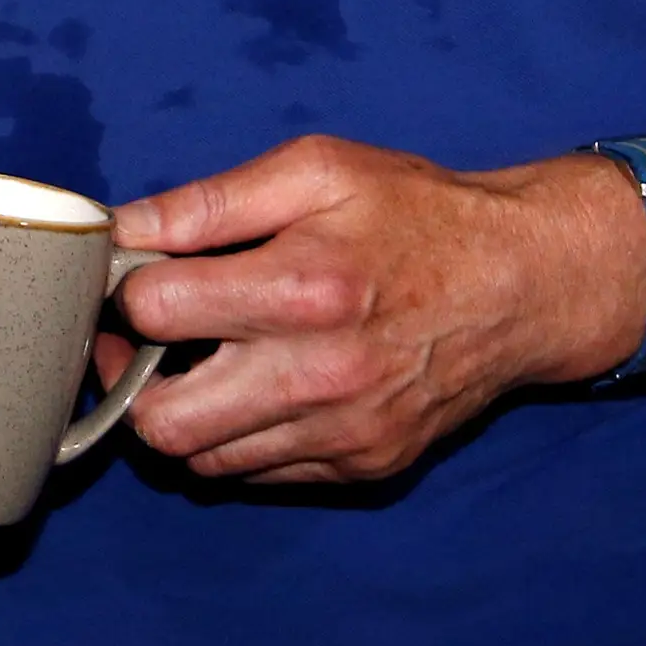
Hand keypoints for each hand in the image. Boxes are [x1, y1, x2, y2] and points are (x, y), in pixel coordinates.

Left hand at [103, 134, 645, 483]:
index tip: (136, 275)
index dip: (127, 289)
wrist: (524, 282)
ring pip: (203, 460)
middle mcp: (321, 373)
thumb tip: (121, 229)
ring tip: (198, 360)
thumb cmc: (416, 214)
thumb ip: (208, 203)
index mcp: (303, 286)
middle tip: (140, 340)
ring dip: (182, 413)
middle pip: (162, 421)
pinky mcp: (365, 465)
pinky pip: (257, 474)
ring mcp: (345, 431)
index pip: (154, 312)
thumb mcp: (315, 171)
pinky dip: (236, 437)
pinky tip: (253, 385)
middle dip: (131, 378)